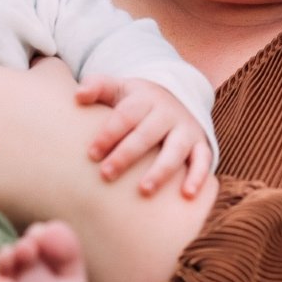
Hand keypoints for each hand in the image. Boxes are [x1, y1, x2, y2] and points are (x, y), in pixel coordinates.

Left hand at [74, 78, 212, 198]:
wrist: (174, 99)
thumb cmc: (135, 102)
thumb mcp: (117, 88)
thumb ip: (96, 86)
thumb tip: (79, 96)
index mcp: (145, 98)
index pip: (126, 115)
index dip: (109, 134)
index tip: (91, 154)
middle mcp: (168, 113)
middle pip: (147, 134)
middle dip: (127, 155)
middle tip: (106, 174)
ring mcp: (186, 129)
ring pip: (175, 150)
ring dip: (161, 170)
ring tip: (143, 190)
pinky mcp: (200, 145)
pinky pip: (202, 161)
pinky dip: (198, 176)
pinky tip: (187, 195)